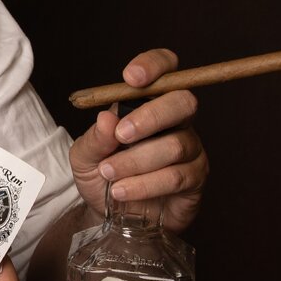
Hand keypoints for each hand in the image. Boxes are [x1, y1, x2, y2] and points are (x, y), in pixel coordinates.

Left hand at [69, 48, 207, 233]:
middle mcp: (176, 121)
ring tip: (109, 174)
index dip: (154, 65)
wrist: (109, 216)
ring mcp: (190, 149)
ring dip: (136, 161)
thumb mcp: (84, 157)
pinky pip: (177, 176)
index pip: (166, 68)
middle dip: (151, 116)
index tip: (131, 78)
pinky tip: (121, 191)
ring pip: (175, 145)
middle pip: (183, 101)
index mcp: (149, 103)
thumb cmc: (101, 176)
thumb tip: (107, 117)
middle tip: (121, 135)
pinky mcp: (195, 178)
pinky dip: (144, 184)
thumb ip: (94, 138)